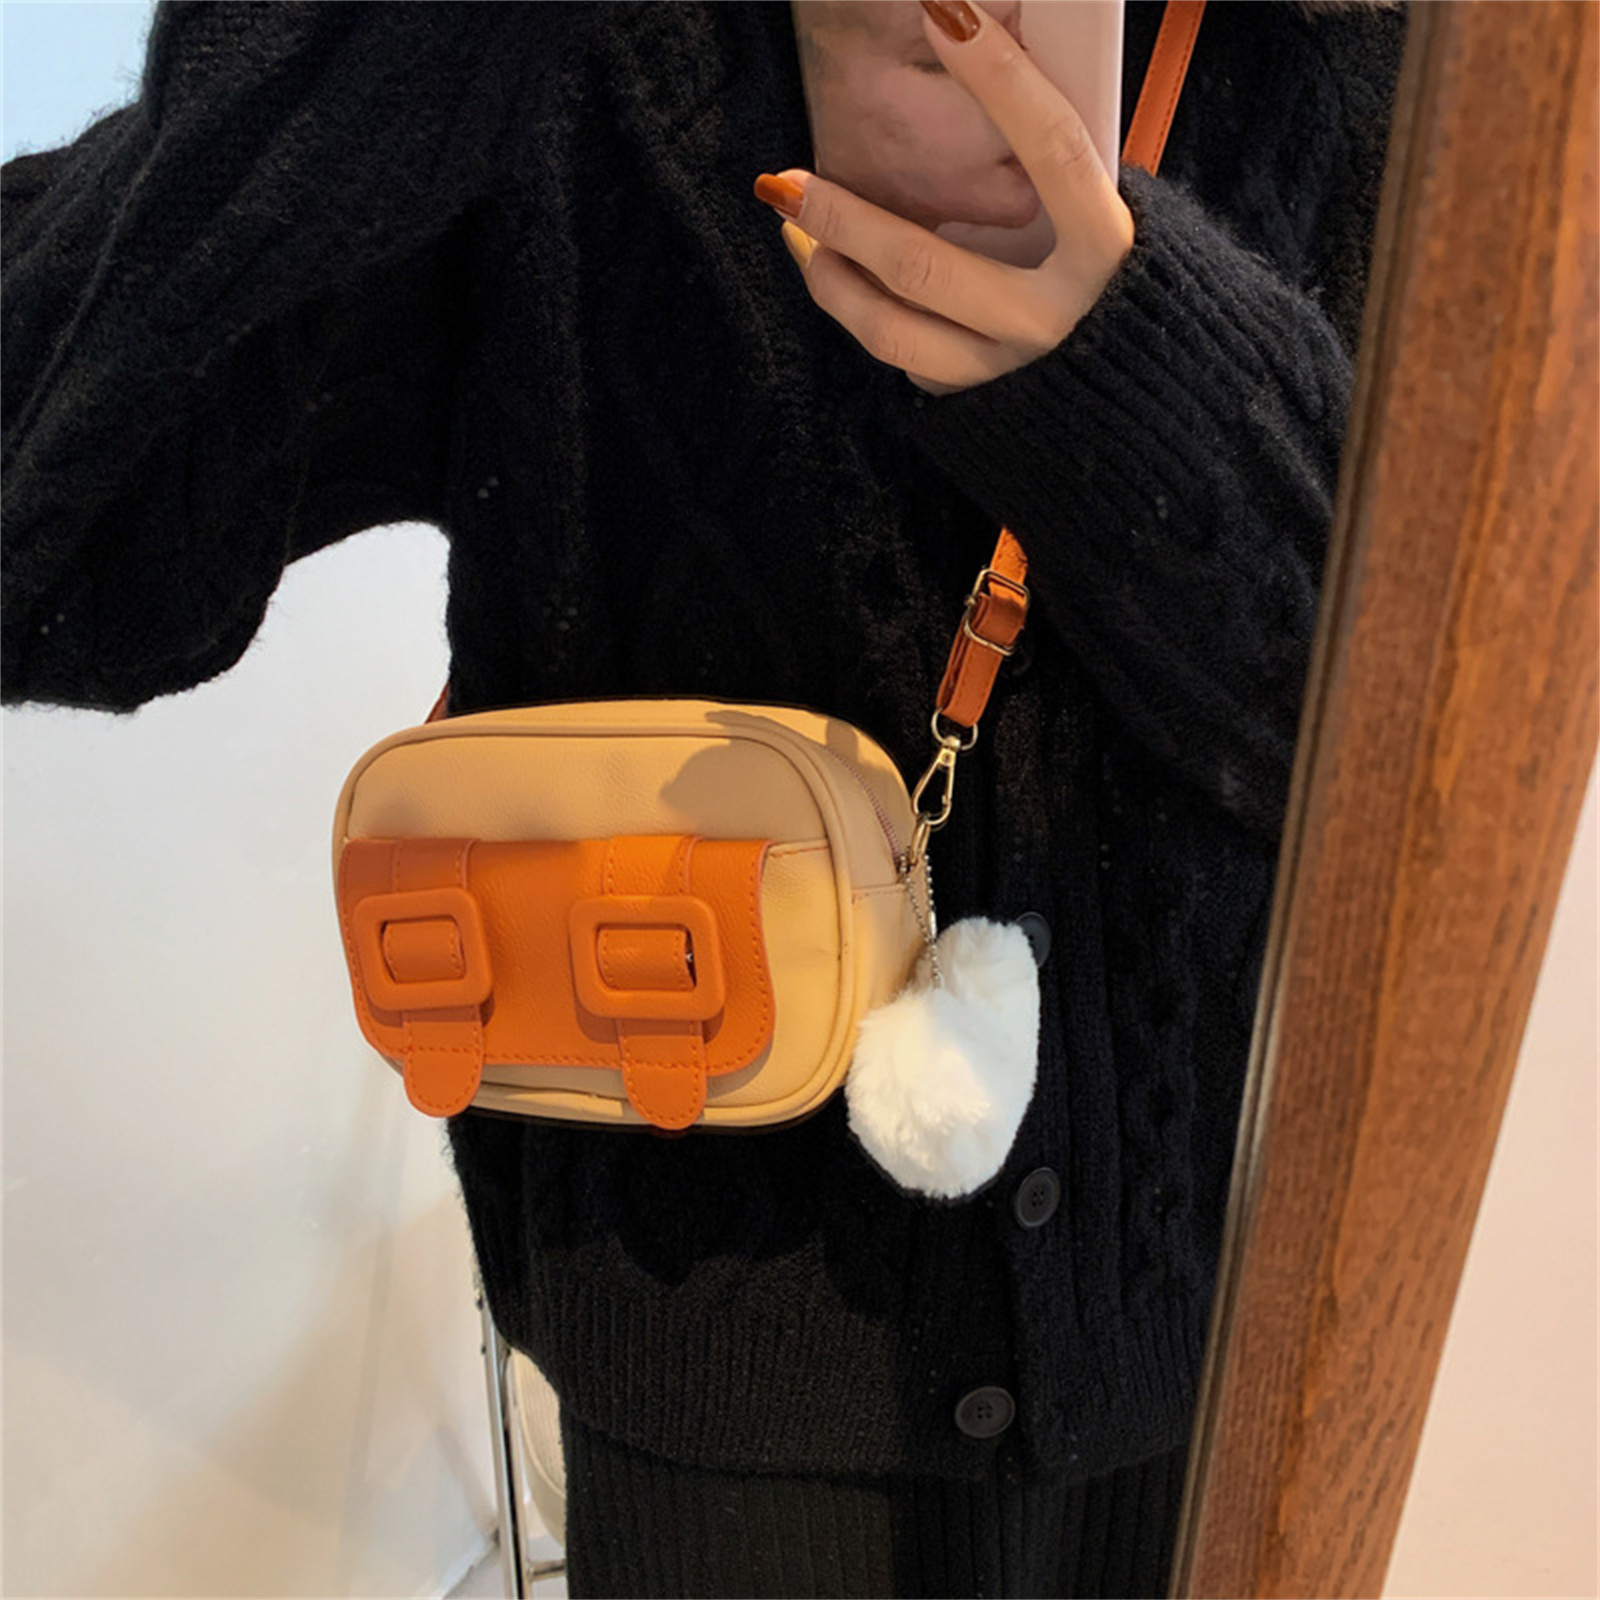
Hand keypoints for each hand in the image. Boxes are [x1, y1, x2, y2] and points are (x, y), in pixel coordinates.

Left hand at [756, 0, 1134, 396]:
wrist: (1155, 398)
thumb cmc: (1131, 286)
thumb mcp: (1115, 220)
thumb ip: (1056, 170)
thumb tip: (985, 67)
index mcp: (1108, 254)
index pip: (1052, 149)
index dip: (1001, 77)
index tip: (946, 11)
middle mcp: (1054, 319)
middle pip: (924, 265)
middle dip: (845, 218)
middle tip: (789, 179)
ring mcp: (1008, 369)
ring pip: (890, 329)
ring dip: (831, 277)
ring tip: (797, 232)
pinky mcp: (978, 404)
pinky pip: (903, 357)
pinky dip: (858, 314)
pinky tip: (832, 275)